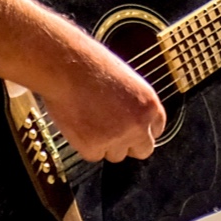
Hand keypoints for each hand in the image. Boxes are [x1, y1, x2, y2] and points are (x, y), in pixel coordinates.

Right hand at [41, 33, 166, 163]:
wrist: (64, 66)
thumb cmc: (89, 64)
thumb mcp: (125, 79)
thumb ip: (133, 103)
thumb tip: (131, 119)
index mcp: (149, 104)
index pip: (156, 129)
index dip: (142, 130)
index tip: (132, 129)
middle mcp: (138, 123)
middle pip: (143, 150)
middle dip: (129, 144)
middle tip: (112, 132)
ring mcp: (117, 137)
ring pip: (116, 155)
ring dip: (105, 144)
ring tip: (90, 120)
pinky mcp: (93, 147)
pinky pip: (93, 156)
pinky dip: (85, 145)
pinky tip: (79, 124)